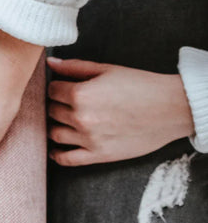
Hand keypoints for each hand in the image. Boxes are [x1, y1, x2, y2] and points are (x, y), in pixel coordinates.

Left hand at [47, 57, 194, 165]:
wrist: (171, 108)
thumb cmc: (140, 86)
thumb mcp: (107, 70)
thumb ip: (75, 67)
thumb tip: (51, 63)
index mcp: (81, 94)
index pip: (52, 91)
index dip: (57, 87)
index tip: (63, 88)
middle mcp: (81, 117)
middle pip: (52, 111)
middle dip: (57, 105)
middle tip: (66, 103)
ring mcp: (88, 138)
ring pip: (54, 133)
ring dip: (55, 126)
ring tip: (63, 122)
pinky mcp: (98, 155)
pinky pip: (67, 159)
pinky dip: (57, 155)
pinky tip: (56, 149)